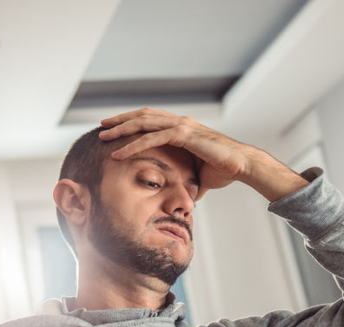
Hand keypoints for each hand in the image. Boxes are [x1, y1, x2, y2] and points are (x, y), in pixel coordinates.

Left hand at [98, 108, 251, 195]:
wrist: (241, 166)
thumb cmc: (224, 170)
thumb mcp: (198, 174)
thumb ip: (187, 179)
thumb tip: (183, 194)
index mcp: (182, 127)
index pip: (151, 119)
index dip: (132, 122)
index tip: (115, 128)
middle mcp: (180, 122)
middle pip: (143, 116)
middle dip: (120, 121)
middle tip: (102, 127)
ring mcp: (181, 126)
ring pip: (143, 123)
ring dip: (121, 130)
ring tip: (103, 137)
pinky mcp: (183, 135)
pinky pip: (152, 138)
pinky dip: (133, 146)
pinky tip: (119, 153)